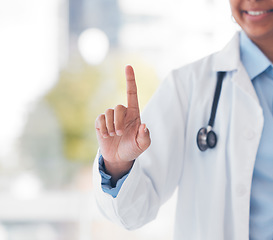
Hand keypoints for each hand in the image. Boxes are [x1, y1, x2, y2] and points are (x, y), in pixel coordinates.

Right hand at [95, 65, 150, 180]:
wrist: (119, 158)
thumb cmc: (133, 149)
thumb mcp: (142, 145)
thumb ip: (145, 136)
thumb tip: (143, 125)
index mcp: (134, 114)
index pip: (132, 93)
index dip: (130, 79)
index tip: (128, 66)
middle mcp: (122, 113)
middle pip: (118, 107)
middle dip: (118, 121)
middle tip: (120, 133)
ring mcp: (111, 117)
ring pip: (108, 113)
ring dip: (111, 126)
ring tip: (114, 136)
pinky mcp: (101, 123)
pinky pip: (100, 119)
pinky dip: (103, 128)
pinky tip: (106, 136)